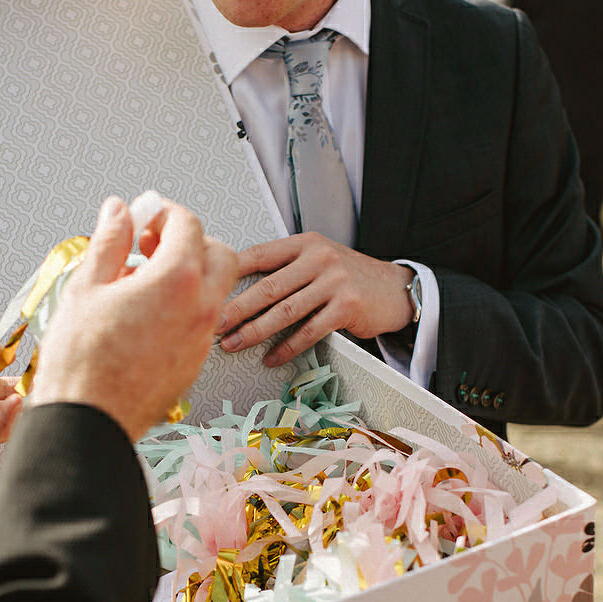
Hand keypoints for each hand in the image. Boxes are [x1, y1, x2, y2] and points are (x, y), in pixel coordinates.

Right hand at [30, 195, 238, 439]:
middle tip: (151, 245)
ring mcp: (202, 340)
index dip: (164, 213)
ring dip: (188, 276)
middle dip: (190, 241)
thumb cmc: (81, 361)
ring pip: (214, 291)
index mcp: (177, 281)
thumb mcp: (86, 287)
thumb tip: (118, 211)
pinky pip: (201, 323)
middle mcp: (200, 308)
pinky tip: (145, 316)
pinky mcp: (195, 365)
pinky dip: (184, 308)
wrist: (87, 422)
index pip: (188, 226)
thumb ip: (109, 242)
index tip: (143, 217)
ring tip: (141, 284)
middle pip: (219, 255)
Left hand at [217, 233, 416, 366]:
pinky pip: (308, 331)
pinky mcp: (346, 307)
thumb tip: (240, 287)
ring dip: (255, 332)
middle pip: (267, 287)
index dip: (231, 272)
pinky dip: (287, 348)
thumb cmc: (349, 277)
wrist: (393, 288)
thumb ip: (286, 267)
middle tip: (214, 324)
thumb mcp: (318, 259)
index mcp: (304, 243)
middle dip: (236, 309)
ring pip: (284, 312)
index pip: (260, 255)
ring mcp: (334, 282)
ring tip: (234, 344)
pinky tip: (271, 358)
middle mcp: (318, 258)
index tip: (209, 289)